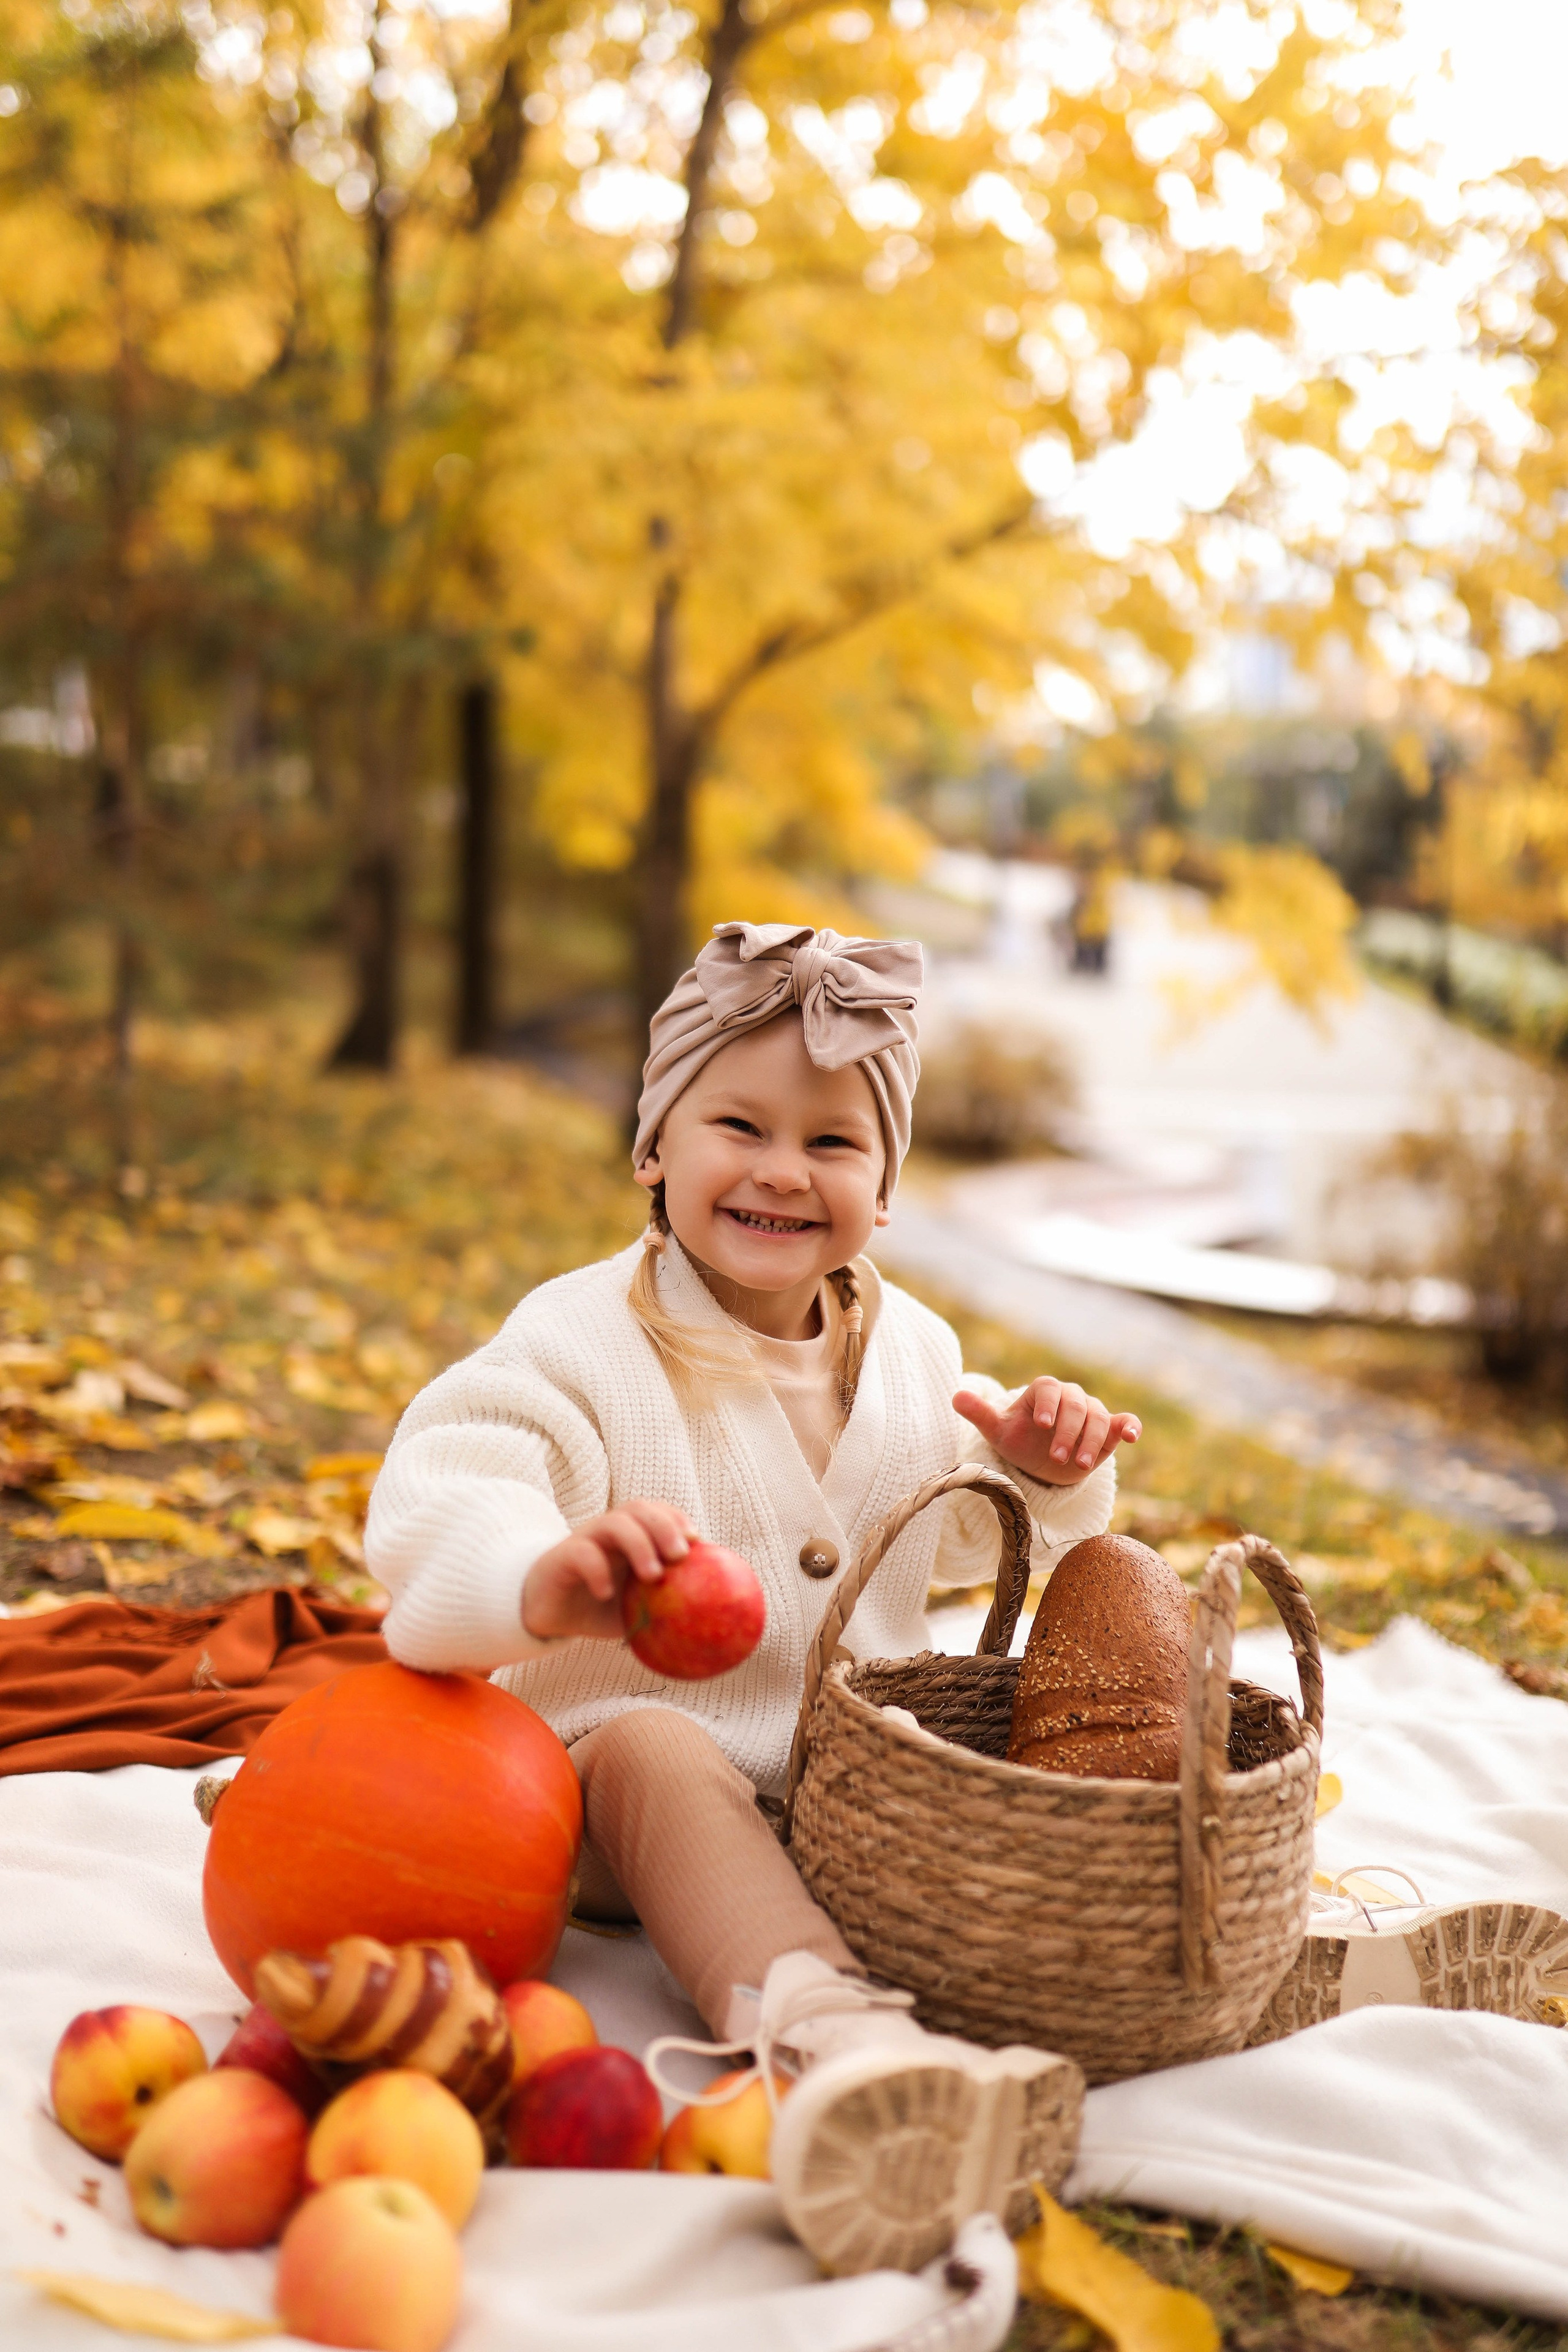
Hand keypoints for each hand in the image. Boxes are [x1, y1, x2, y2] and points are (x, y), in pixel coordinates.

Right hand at [521, 1501, 696, 1641]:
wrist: (547, 1614)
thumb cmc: (598, 1607)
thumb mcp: (635, 1607)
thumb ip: (663, 1607)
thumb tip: (705, 1622)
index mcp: (629, 1537)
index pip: (655, 1512)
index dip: (676, 1518)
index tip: (696, 1540)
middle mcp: (607, 1532)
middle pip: (638, 1509)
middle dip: (663, 1526)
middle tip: (679, 1555)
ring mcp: (584, 1541)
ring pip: (612, 1523)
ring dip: (638, 1543)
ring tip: (652, 1575)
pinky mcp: (560, 1558)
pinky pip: (580, 1553)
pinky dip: (597, 1569)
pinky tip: (608, 1593)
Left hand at [953, 1379, 1140, 1487]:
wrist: (1040, 1460)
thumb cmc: (1018, 1439)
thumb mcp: (997, 1429)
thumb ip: (979, 1412)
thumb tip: (954, 1395)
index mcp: (1045, 1391)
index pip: (1050, 1390)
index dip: (1048, 1406)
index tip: (1042, 1425)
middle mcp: (1071, 1397)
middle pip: (1076, 1406)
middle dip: (1068, 1432)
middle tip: (1056, 1458)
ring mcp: (1092, 1412)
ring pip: (1099, 1418)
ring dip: (1092, 1440)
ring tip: (1079, 1465)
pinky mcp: (1110, 1430)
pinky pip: (1124, 1422)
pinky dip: (1130, 1426)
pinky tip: (1132, 1436)